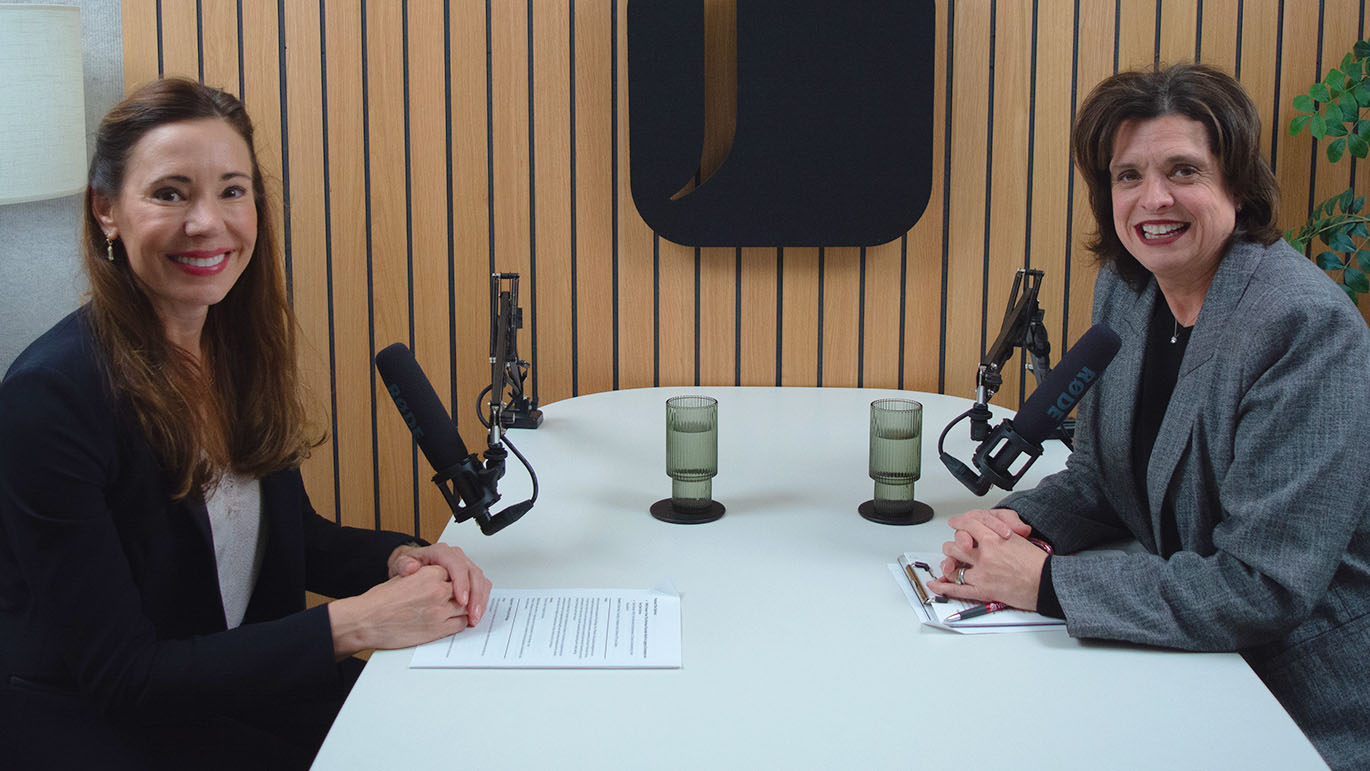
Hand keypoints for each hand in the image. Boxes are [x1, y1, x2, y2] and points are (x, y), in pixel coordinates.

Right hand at [329, 565, 472, 657]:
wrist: (367, 621)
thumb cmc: (381, 601)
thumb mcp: (405, 577)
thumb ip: (428, 575)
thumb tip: (442, 577)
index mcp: (430, 573)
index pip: (458, 573)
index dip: (460, 580)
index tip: (461, 584)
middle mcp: (438, 590)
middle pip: (466, 590)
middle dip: (469, 594)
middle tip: (471, 599)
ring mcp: (440, 610)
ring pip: (466, 608)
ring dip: (467, 609)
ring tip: (465, 609)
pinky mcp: (438, 629)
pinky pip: (460, 624)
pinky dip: (461, 622)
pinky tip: (456, 620)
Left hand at [388, 543, 491, 625]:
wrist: (410, 566)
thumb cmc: (408, 565)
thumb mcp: (400, 563)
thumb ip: (404, 565)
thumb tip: (412, 567)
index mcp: (441, 552)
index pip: (458, 565)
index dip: (462, 584)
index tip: (461, 601)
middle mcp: (456, 557)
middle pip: (473, 574)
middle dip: (475, 596)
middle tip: (472, 615)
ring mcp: (464, 565)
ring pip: (481, 580)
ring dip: (480, 600)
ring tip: (474, 618)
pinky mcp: (469, 575)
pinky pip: (481, 586)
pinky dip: (480, 600)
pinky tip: (475, 613)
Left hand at [927, 512, 1045, 609]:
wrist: (1047, 583)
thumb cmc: (1039, 564)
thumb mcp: (1018, 538)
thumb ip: (998, 534)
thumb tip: (985, 532)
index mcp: (995, 538)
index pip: (968, 524)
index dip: (960, 523)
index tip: (956, 523)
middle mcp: (985, 555)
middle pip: (955, 545)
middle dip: (954, 545)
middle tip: (957, 547)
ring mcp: (982, 574)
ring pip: (953, 565)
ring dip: (949, 563)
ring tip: (950, 563)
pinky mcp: (983, 591)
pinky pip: (956, 589)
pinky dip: (943, 587)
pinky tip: (935, 584)